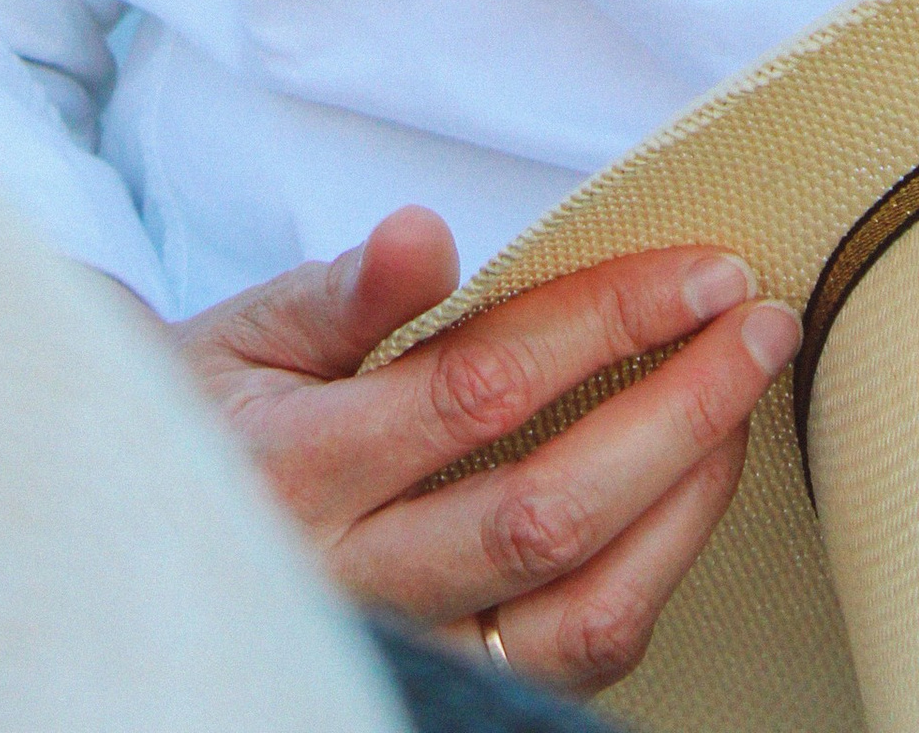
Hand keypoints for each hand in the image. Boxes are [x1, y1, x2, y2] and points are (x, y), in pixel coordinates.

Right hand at [163, 206, 799, 700]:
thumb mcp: (252, 331)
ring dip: (685, 506)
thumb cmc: (220, 412)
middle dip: (678, 411)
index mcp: (298, 469)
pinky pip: (571, 667)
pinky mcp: (451, 697)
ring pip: (576, 614)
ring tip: (741, 409)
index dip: (603, 323)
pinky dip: (649, 582)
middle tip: (760, 325)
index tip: (699, 270)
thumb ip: (345, 292)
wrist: (159, 539)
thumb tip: (424, 232)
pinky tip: (685, 499)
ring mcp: (410, 655)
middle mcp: (355, 582)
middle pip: (545, 510)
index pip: (479, 389)